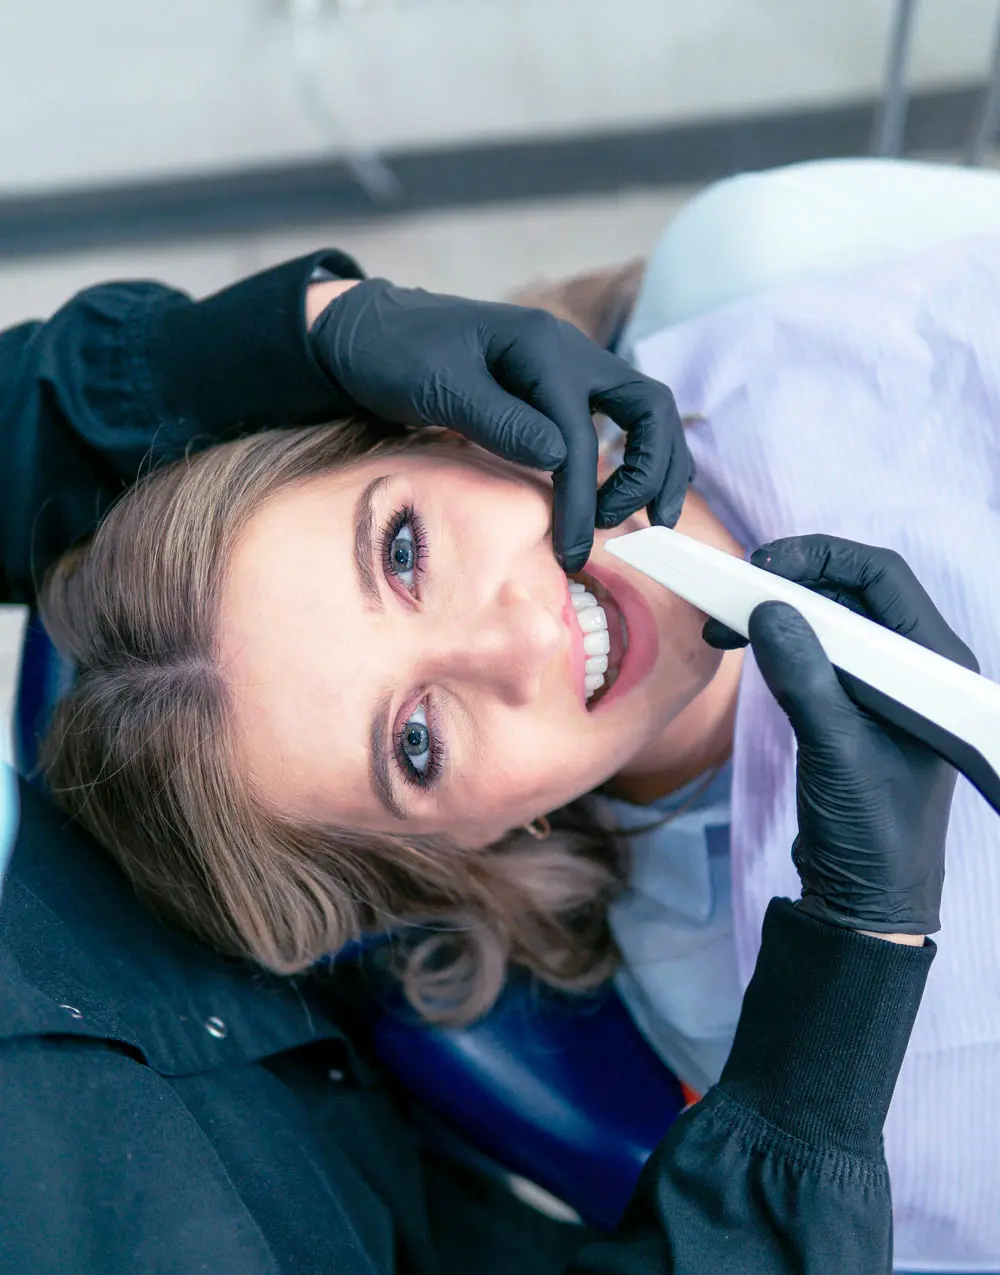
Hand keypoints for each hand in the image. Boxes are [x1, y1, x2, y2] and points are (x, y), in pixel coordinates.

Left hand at [308, 278, 693, 572]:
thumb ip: (499, 421)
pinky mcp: (558, 388)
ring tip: (647, 517)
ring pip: (643, 412)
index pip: (581, 439)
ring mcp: (568, 368)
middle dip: (654, 470)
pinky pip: (614, 420)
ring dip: (654, 464)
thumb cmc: (397, 355)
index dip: (582, 501)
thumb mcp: (438, 387)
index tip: (572, 552)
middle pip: (650, 408)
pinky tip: (618, 494)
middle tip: (644, 526)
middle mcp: (569, 353)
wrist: (371, 333)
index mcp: (542, 349)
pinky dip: (629, 456)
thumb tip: (561, 461)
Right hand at [703, 535, 978, 934]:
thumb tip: (768, 610)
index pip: (882, 578)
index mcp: (932, 666)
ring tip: (722, 621)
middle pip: (851, 591)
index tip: (764, 564)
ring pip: (826, 618)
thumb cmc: (873, 832)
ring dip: (775, 612)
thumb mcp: (837, 750)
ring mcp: (880, 684)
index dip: (822, 557)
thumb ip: (805, 677)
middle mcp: (913, 666)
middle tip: (733, 590)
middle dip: (790, 581)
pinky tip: (741, 644)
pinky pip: (813, 651)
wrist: (867, 896)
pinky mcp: (851, 704)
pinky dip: (776, 642)